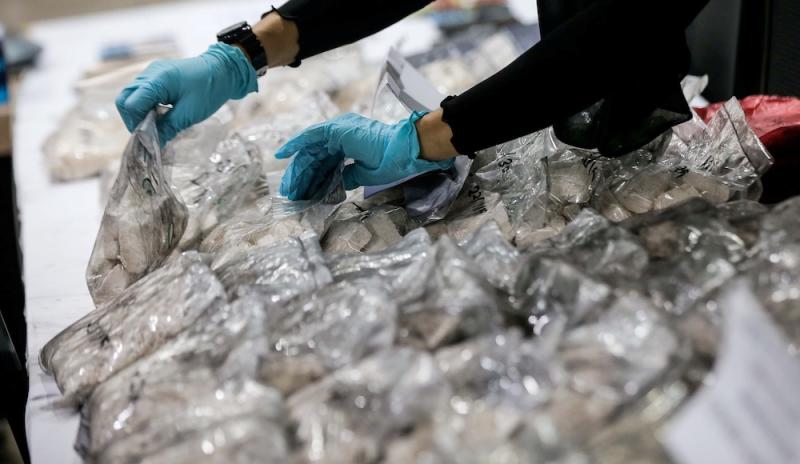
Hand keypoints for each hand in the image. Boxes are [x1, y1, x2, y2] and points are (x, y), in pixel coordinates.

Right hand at [116, 43, 256, 144]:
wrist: (224, 70)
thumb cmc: (210, 90)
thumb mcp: (189, 114)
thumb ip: (167, 128)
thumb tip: (152, 145)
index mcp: (157, 80)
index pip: (131, 105)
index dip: (137, 124)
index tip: (149, 138)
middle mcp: (149, 73)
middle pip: (124, 99)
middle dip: (133, 119)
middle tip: (148, 134)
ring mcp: (151, 72)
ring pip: (131, 96)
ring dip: (139, 113)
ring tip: (155, 126)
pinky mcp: (156, 75)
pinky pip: (141, 92)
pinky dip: (145, 106)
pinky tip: (159, 115)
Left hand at [275, 112, 455, 199]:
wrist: (402, 152)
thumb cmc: (389, 163)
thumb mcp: (362, 174)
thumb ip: (347, 176)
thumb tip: (334, 183)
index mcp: (349, 143)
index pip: (325, 161)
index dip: (313, 176)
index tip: (303, 191)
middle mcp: (341, 134)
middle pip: (315, 156)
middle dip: (302, 176)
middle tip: (291, 193)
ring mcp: (338, 130)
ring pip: (310, 150)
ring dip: (298, 169)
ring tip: (288, 186)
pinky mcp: (335, 130)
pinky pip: (309, 137)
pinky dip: (295, 145)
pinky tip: (283, 155)